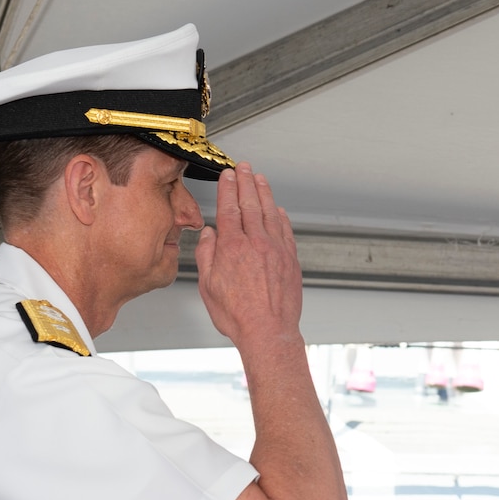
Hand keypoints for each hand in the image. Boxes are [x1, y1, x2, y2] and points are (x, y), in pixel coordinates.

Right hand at [193, 162, 301, 343]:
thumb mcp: (208, 286)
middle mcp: (256, 244)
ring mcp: (276, 250)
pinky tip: (278, 210)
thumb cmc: (238, 315)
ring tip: (260, 179)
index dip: (228, 188)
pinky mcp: (290, 261)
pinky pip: (286, 231)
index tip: (227, 175)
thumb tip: (209, 235)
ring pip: (270, 213)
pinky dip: (281, 217)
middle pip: (251, 204)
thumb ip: (207, 255)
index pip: (229, 208)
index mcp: (233, 247)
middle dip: (246, 182)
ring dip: (264, 193)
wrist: (268, 332)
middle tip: (244, 167)